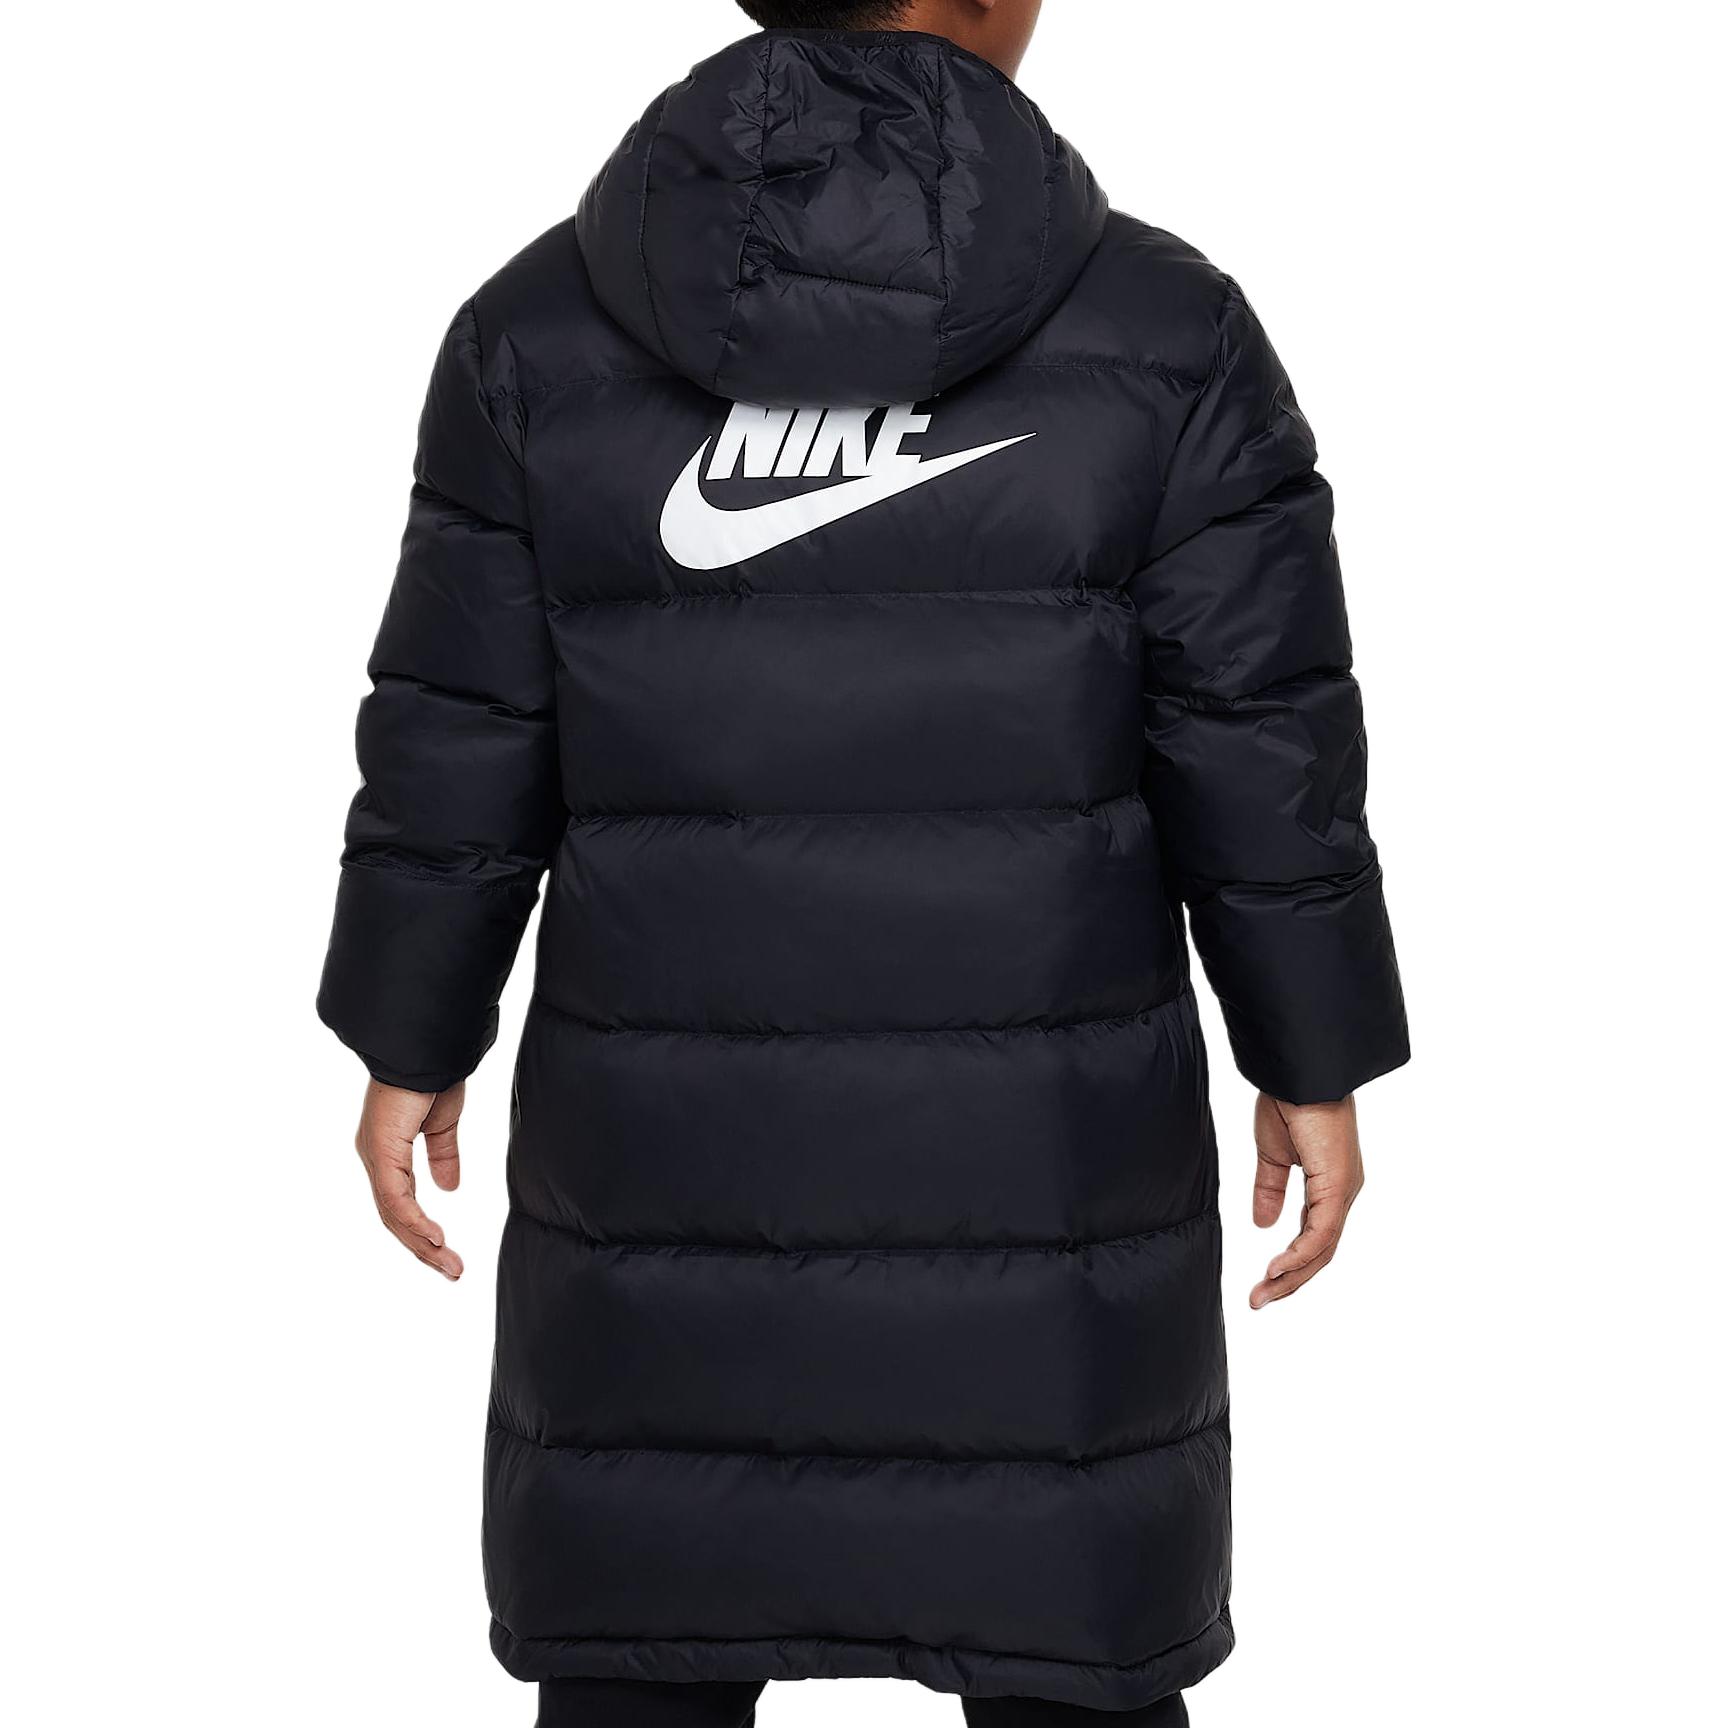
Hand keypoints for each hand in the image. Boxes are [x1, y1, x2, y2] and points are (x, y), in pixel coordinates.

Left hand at [354, 1079, 465, 1279]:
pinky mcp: (382, 1153)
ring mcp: (375, 1157)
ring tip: (449, 1265)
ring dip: (423, 1244)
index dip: (422, 1232)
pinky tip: (435, 1239)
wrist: (425, 1049)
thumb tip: (448, 1188)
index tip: (446, 1253)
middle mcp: (376, 1160)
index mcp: (388, 1153)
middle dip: (424, 1249)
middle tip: (452, 1272)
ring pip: (394, 1215)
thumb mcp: (443, 1124)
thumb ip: (443, 1157)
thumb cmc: (433, 1075)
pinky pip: (396, 1198)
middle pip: (396, 1218)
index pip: (401, 1205)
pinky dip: (415, 1221)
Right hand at [1249, 1091, 1363, 1309]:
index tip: (1262, 1282)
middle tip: (1259, 1300)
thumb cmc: (1289, 1099)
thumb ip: (1270, 1189)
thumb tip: (1264, 1225)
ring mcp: (1344, 1191)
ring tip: (1262, 1294)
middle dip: (1289, 1280)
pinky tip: (1276, 1268)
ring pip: (1322, 1249)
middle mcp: (1342, 1192)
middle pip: (1321, 1251)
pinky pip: (1320, 1233)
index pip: (1313, 1236)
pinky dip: (1298, 1255)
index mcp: (1329, 1184)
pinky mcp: (1337, 1186)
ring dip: (1291, 1276)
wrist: (1299, 1072)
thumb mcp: (1271, 1153)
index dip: (1290, 1263)